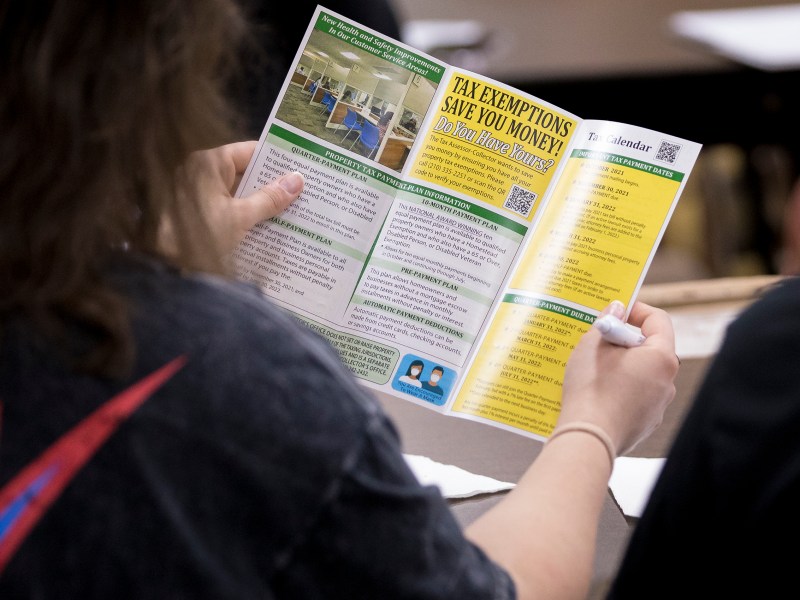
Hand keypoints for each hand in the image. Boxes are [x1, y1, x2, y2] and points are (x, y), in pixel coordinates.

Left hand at [182, 141, 303, 254]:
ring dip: (258, 200)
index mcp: (209, 162)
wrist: (165, 266)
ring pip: (235, 190)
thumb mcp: (241, 218)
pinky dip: (243, 211)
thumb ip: (270, 198)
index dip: (276, 160)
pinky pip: (224, 204)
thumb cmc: (201, 235)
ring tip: (291, 207)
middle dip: (270, 183)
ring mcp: (194, 190)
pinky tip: (265, 223)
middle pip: (243, 171)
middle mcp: (199, 170)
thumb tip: (297, 180)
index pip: (250, 151)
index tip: (300, 168)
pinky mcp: (192, 209)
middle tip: (302, 190)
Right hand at [558, 300, 678, 454]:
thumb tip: (617, 308)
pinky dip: (619, 390)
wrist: (588, 438)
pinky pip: (635, 397)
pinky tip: (596, 392)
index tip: (616, 311)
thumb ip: (607, 321)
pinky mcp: (645, 424)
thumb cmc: (591, 388)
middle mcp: (667, 382)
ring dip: (621, 366)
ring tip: (592, 368)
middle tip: (598, 339)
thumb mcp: (592, 344)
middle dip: (625, 340)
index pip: (658, 320)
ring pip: (642, 374)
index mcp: (661, 358)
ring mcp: (659, 406)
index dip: (636, 310)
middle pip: (650, 348)